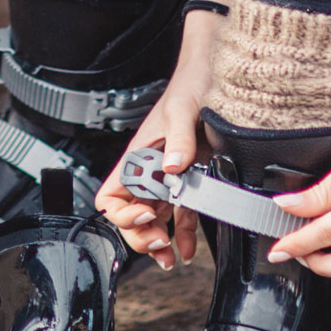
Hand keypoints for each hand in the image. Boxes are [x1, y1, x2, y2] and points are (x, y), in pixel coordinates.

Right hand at [97, 0, 229, 270]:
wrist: (219, 74)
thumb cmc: (191, 84)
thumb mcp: (182, 110)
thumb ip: (177, 140)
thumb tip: (172, 167)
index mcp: (138, 155)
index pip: (111, 195)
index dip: (122, 212)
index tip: (145, 215)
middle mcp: (149, 171)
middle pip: (129, 214)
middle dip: (139, 234)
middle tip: (159, 242)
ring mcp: (169, 179)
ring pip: (152, 220)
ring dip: (158, 242)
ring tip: (171, 256)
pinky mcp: (192, 181)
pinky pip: (181, 216)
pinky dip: (182, 236)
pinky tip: (188, 248)